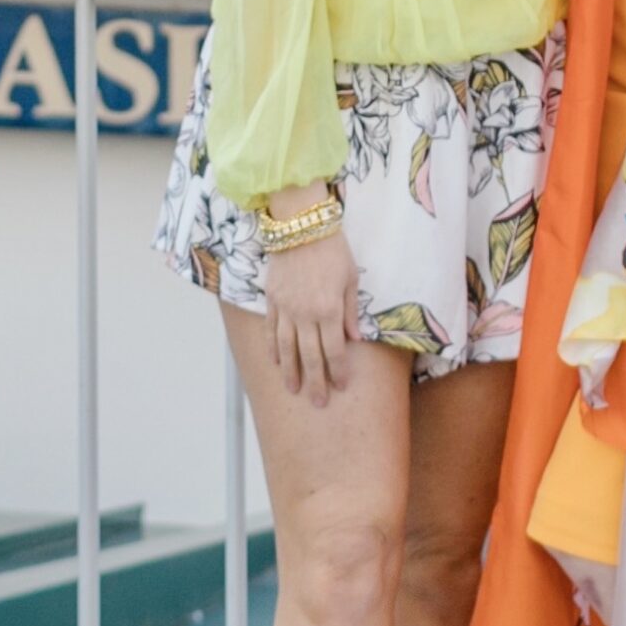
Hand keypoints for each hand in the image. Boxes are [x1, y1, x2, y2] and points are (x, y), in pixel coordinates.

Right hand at [261, 209, 356, 396]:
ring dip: (290, 371)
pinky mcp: (271, 299)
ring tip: (293, 389)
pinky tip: (275, 361)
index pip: (334, 350)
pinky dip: (273, 347)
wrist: (299, 223)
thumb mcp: (351, 277)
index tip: (340, 386)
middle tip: (318, 402)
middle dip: (315, 381)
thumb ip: (350, 310)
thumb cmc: (331, 248)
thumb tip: (354, 339)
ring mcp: (285, 308)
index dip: (338, 371)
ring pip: (287, 348)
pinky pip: (271, 330)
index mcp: (328, 310)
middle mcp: (305, 314)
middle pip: (309, 356)